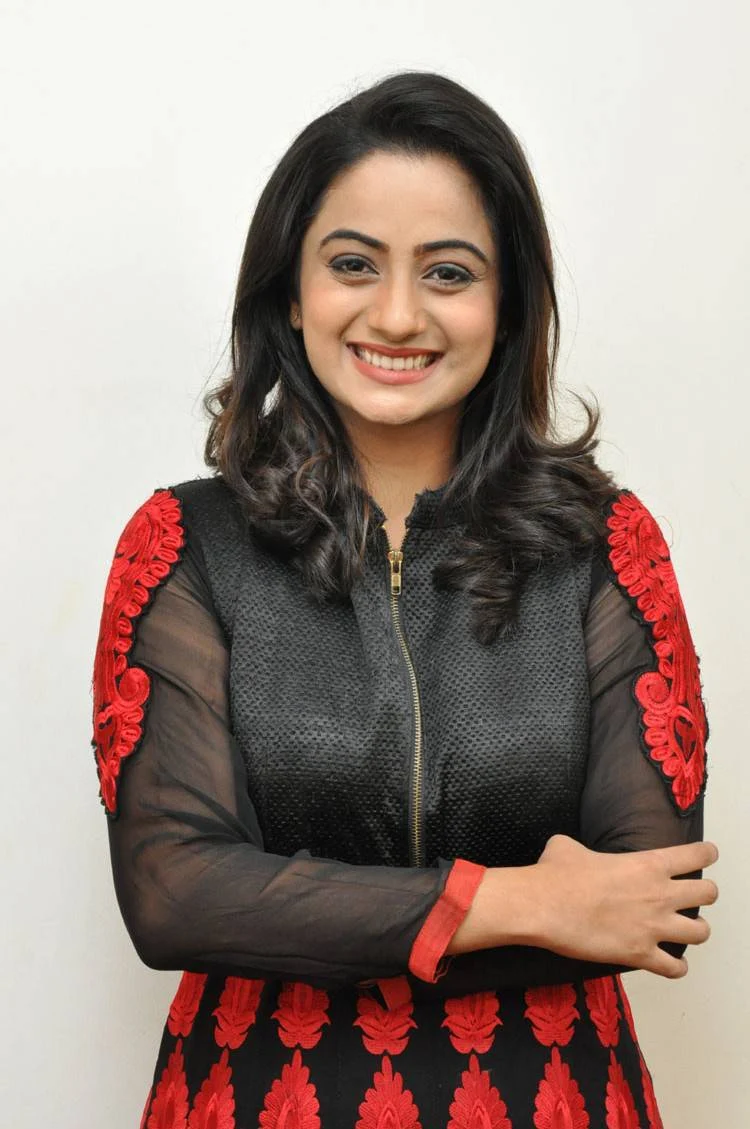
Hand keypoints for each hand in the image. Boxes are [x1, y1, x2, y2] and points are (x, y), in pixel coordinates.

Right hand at [530, 835, 718, 977]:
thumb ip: (584, 849)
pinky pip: (674, 969)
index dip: (706, 854)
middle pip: (708, 893)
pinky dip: (677, 968)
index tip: (706, 854)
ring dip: (695, 930)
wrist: (542, 906)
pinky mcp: (640, 955)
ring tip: (685, 930)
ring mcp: (653, 927)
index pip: (696, 855)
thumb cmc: (555, 874)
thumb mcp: (568, 846)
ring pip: (701, 932)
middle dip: (704, 893)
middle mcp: (659, 894)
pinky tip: (671, 964)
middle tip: (692, 895)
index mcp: (647, 864)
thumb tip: (571, 852)